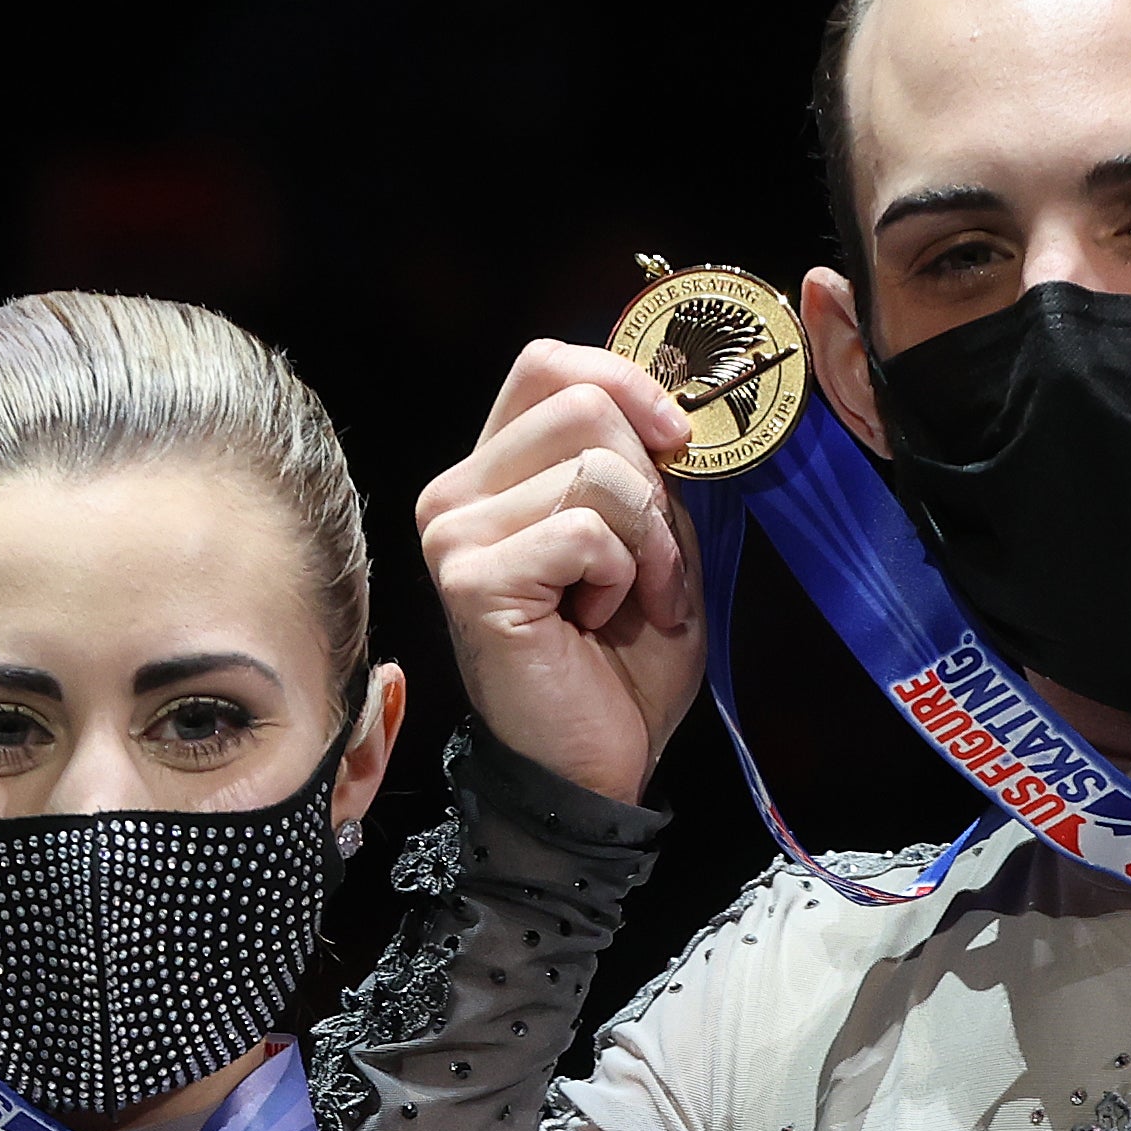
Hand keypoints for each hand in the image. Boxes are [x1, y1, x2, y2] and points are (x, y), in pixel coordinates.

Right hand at [415, 344, 711, 806]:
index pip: (547, 364)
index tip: (676, 441)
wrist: (594, 766)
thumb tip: (669, 409)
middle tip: (649, 564)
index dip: (625, 382)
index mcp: (493, 474)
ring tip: (628, 601)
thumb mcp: (653, 542)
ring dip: (647, 541)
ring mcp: (455, 535)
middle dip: (650, 484)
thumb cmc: (619, 666)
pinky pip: (587, 530)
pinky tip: (600, 620)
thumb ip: (647, 469)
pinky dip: (625, 575)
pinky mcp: (474, 579)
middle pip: (582, 404)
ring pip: (596, 467)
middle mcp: (456, 495)